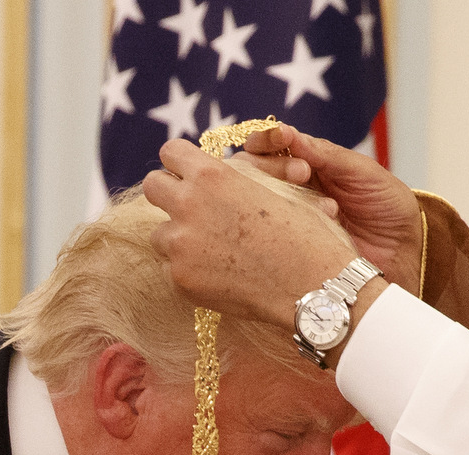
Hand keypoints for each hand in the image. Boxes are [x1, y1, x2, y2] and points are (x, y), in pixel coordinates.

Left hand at [143, 139, 356, 330]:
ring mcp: (181, 245)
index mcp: (212, 176)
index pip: (170, 153)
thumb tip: (217, 174)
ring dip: (179, 238)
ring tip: (213, 251)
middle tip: (193, 211)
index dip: (182, 163)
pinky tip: (221, 276)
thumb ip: (237, 179)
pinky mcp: (181, 280)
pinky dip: (191, 271)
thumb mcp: (273, 190)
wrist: (315, 287)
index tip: (191, 175)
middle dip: (170, 195)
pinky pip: (172, 269)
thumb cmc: (306, 236)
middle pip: (152, 187)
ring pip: (159, 234)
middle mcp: (188, 205)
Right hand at [237, 124, 423, 294]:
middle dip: (271, 165)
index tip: (282, 137)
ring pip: (259, 200)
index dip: (270, 138)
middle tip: (302, 173)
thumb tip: (289, 133)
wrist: (403, 250)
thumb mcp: (363, 172)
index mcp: (309, 163)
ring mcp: (290, 216)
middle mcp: (293, 187)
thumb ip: (326, 154)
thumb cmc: (387, 205)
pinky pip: (274, 231)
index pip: (274, 145)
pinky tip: (320, 227)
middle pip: (254, 170)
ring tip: (325, 206)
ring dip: (282, 196)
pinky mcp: (291, 244)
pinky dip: (290, 225)